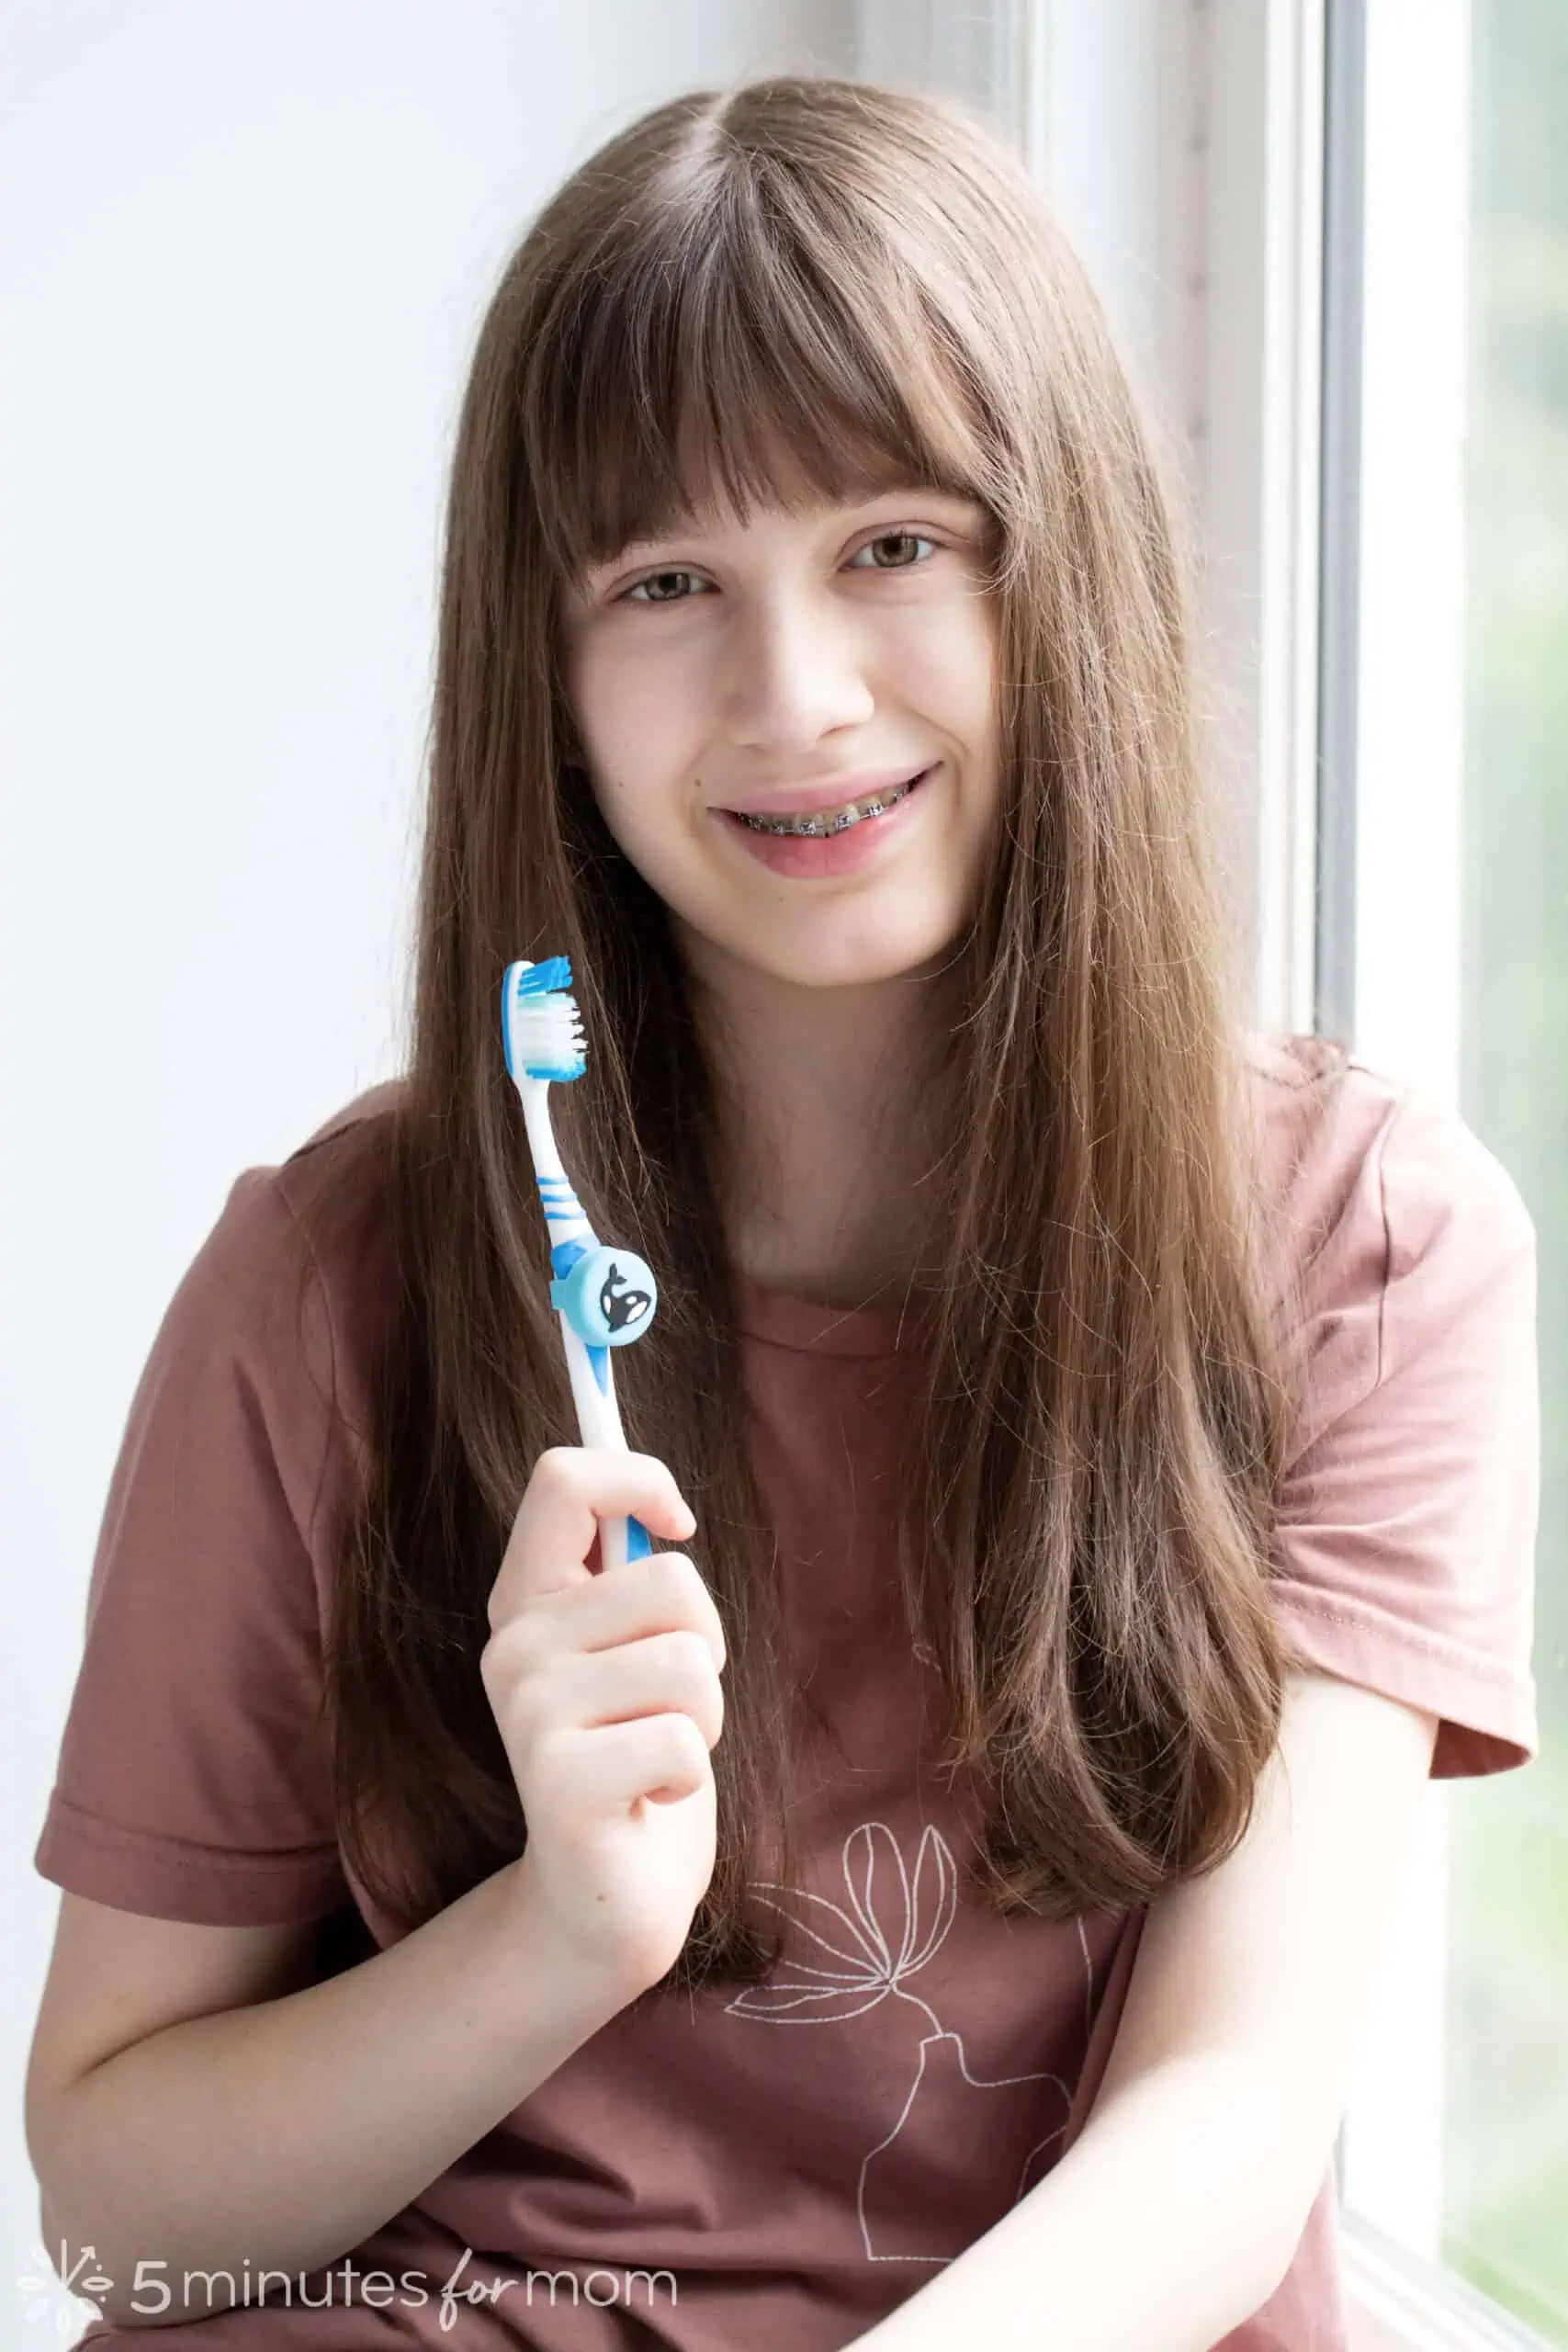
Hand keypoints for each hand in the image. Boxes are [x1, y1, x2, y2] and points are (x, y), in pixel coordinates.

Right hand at [481, 1446, 725, 1996]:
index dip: (639, 1479)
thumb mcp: (629, 1652)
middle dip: (705, 1644)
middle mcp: (513, 1646)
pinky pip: (682, 1739)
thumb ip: (628, 1579)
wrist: (602, 1901)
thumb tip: (662, 1507)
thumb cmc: (636, 1758)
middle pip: (670, 1579)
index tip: (676, 1525)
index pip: (563, 1479)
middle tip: (669, 1703)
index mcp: (526, 1600)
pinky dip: (690, 1772)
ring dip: (704, 1716)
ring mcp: (528, 1713)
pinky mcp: (558, 1781)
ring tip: (659, 1754)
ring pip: (687, 1662)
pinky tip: (651, 1798)